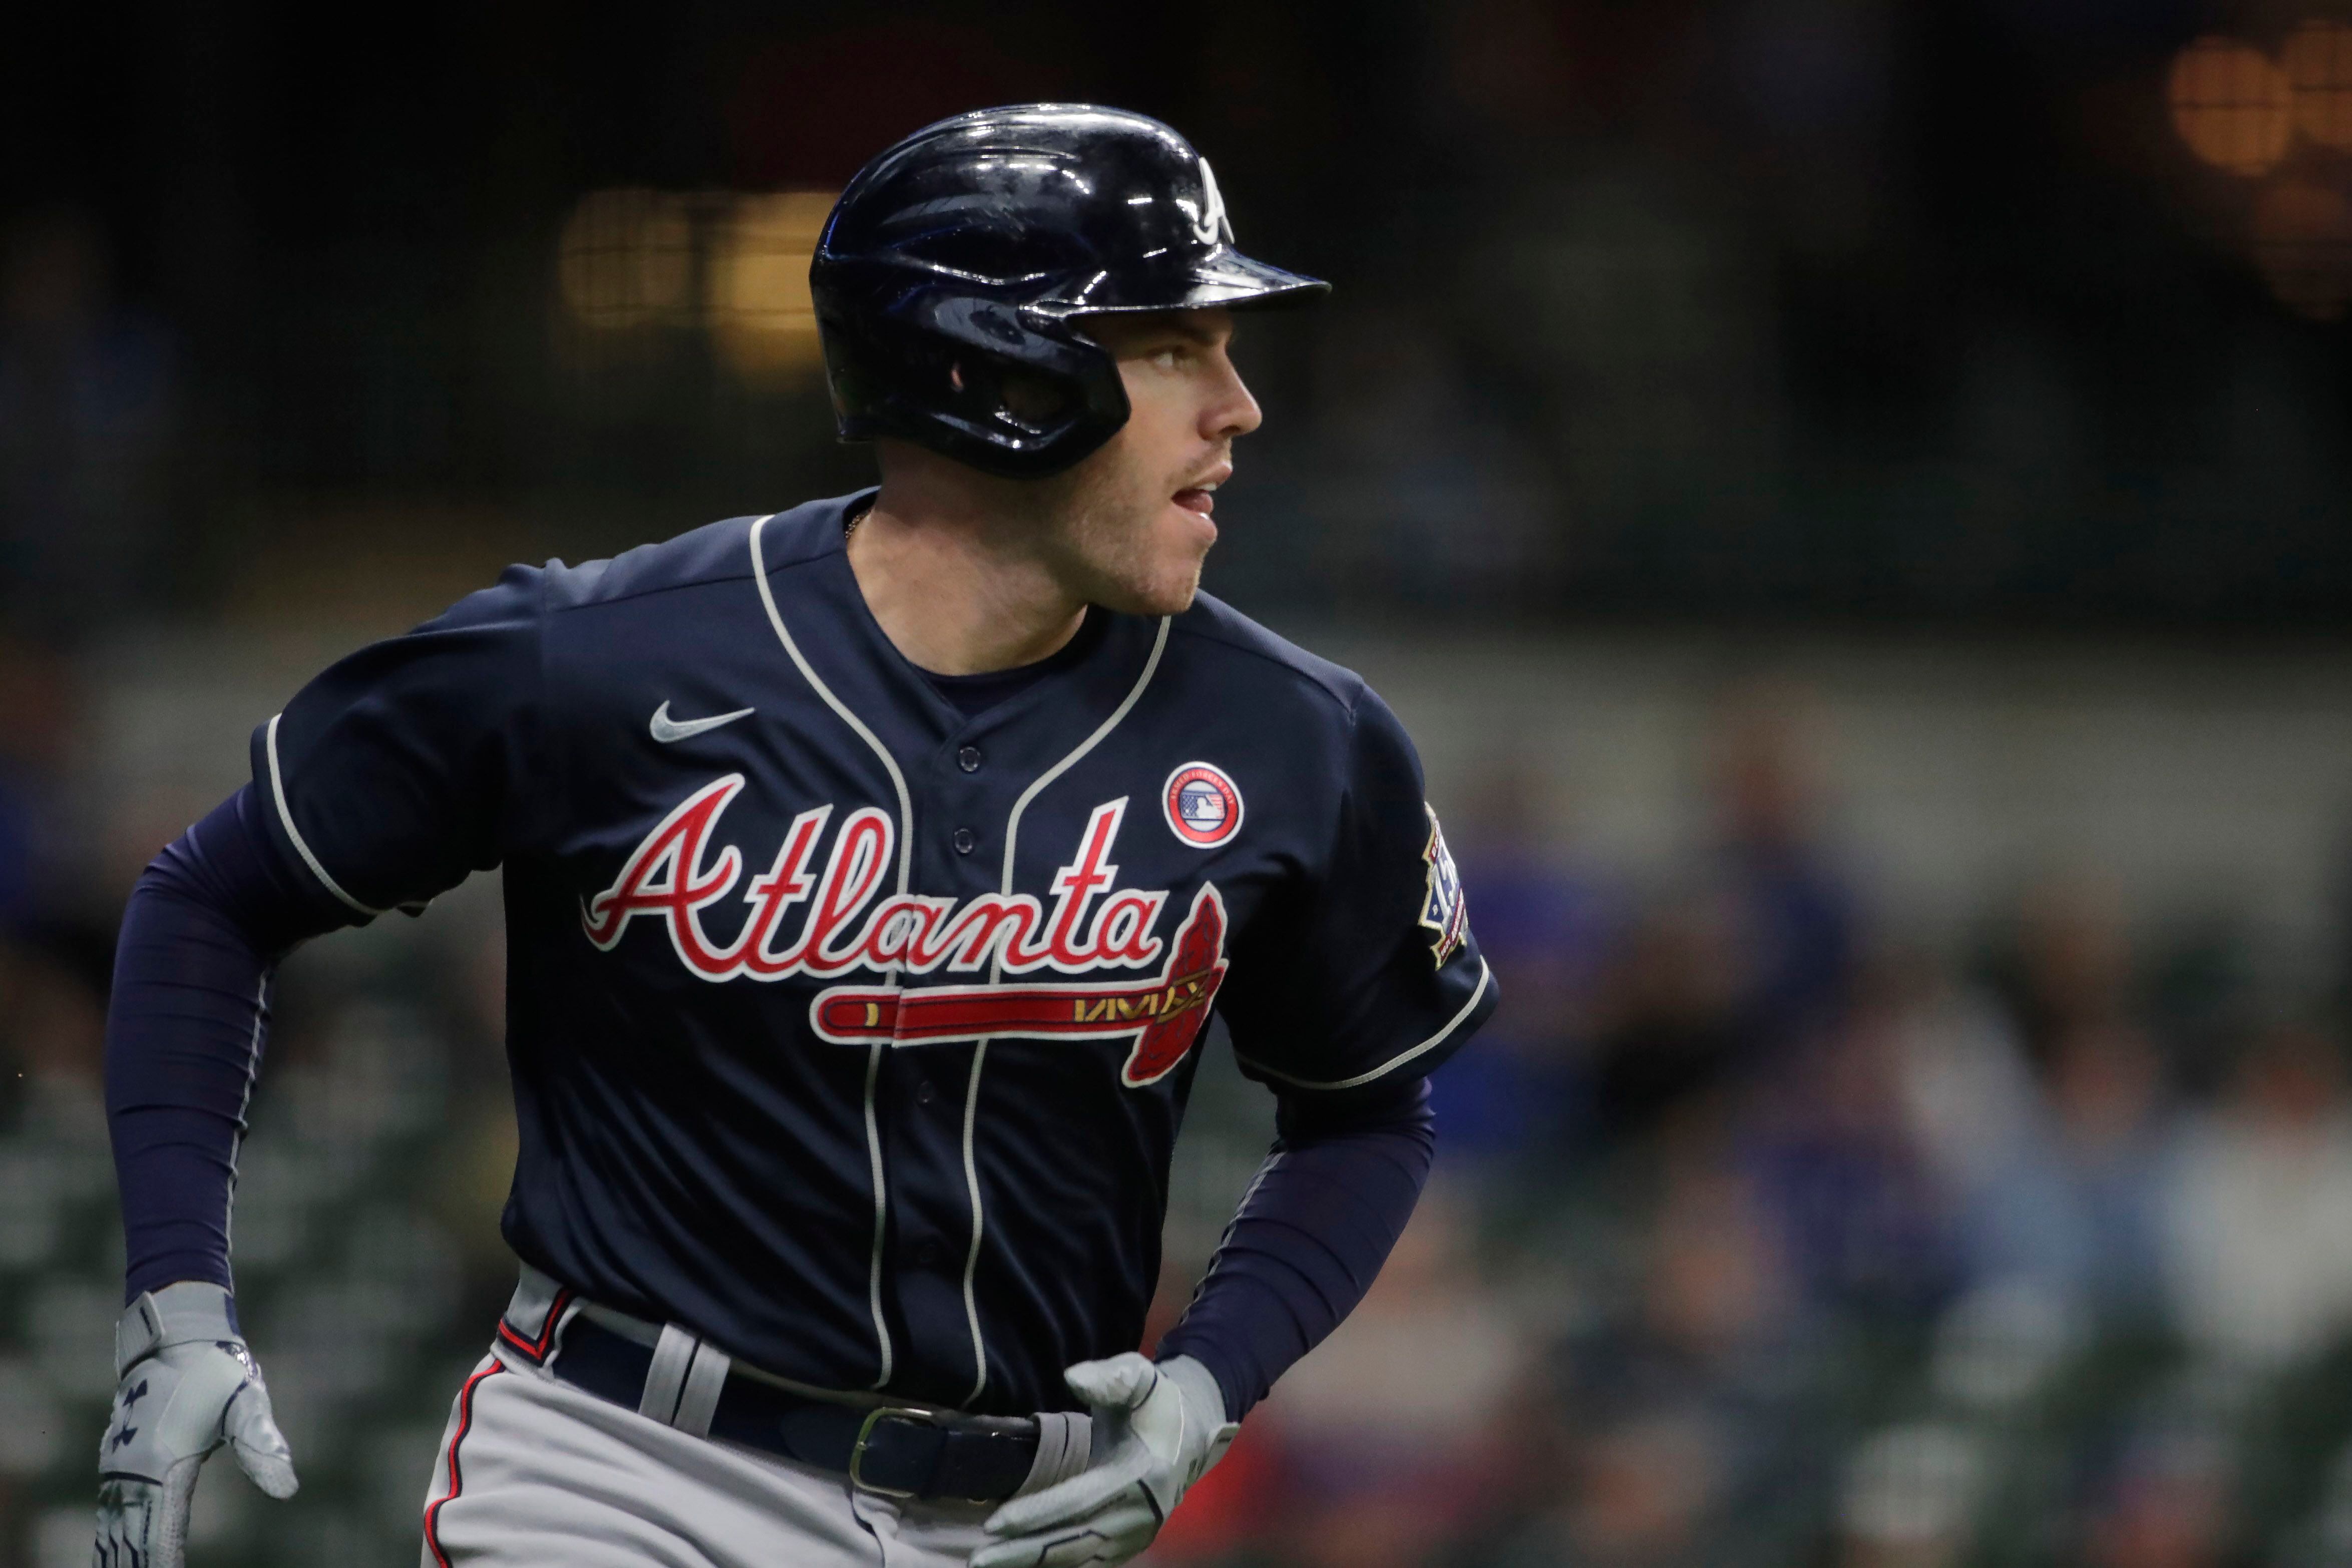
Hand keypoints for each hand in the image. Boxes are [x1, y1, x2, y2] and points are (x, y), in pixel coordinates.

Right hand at [94, 1283, 297, 1567]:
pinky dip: (109, 1532)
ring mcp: (121, 1462)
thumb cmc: (217, 1368)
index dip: (161, 1561)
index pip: (161, 1528)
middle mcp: (134, 1467)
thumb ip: (263, 1446)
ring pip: (114, 1521)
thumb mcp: (248, 1402)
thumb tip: (288, 1490)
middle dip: (129, 1562)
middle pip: (129, 1532)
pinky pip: (111, 1504)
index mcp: (165, 1462)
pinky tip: (110, 1551)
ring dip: (114, 1552)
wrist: (176, 1332)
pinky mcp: (119, 1456)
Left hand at [974, 1353, 1235, 1567]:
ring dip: (1034, 1564)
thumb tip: (1073, 1378)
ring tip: (989, 1563)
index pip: (1079, 1501)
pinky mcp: (1130, 1545)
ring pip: (1079, 1558)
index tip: (994, 1521)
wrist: (1191, 1432)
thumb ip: (1110, 1377)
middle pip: (1074, 1541)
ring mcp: (1136, 1535)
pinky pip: (1088, 1562)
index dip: (1036, 1513)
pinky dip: (1055, 1565)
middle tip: (979, 1558)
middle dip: (1024, 1552)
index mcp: (1140, 1474)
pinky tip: (1021, 1565)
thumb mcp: (1139, 1377)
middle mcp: (1140, 1514)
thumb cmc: (1154, 1403)